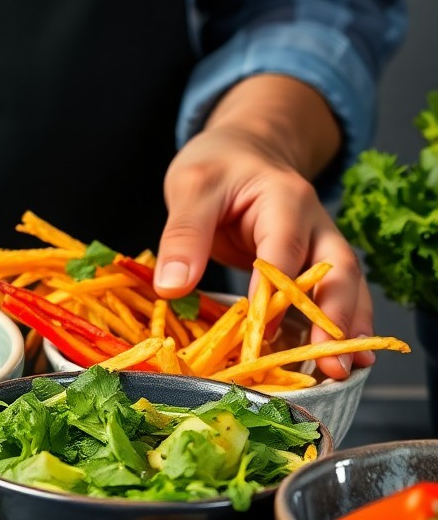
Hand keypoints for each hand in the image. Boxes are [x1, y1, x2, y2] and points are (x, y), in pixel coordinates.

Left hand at [152, 75, 371, 379]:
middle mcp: (314, 223)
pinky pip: (330, 296)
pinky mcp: (312, 265)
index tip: (261, 331)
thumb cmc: (218, 166)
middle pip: (335, 271)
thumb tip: (172, 287)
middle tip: (330, 360)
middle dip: (334, 317)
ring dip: (347, 328)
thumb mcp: (191, 188)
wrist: (243, 150)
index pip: (284, 250)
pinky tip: (342, 357)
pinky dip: (337, 326)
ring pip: (345, 286)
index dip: (275, 291)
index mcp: (285, 199)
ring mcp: (319, 245)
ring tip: (346, 369)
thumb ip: (183, 234)